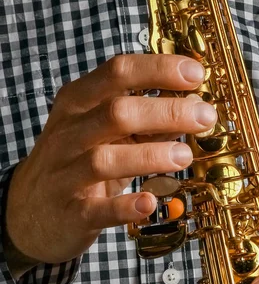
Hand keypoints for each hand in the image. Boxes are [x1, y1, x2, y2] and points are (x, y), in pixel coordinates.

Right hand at [5, 54, 214, 273]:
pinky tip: (150, 202)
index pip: (118, 72)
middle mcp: (69, 133)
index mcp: (78, 102)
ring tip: (184, 156)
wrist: (30, 210)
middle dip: (165, 111)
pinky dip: (125, 206)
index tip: (196, 74)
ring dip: (150, 155)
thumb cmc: (77, 161)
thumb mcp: (105, 132)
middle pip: (116, 112)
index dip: (159, 70)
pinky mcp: (71, 214)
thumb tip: (193, 104)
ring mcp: (66, 174)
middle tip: (205, 117)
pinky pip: (98, 210)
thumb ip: (146, 119)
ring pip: (105, 159)